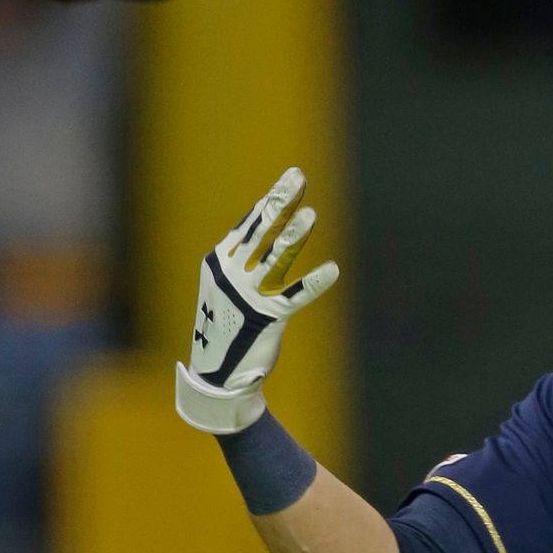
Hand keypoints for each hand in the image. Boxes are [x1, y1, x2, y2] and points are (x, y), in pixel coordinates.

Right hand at [174, 166, 338, 435]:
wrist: (219, 374)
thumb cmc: (229, 326)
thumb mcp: (230, 288)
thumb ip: (251, 261)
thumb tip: (280, 228)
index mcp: (219, 262)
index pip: (250, 224)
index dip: (272, 199)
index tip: (291, 177)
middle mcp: (231, 274)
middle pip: (260, 230)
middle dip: (281, 201)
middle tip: (298, 177)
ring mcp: (247, 295)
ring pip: (274, 258)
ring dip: (294, 235)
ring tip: (311, 214)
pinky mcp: (266, 318)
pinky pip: (294, 296)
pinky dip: (314, 283)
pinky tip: (333, 270)